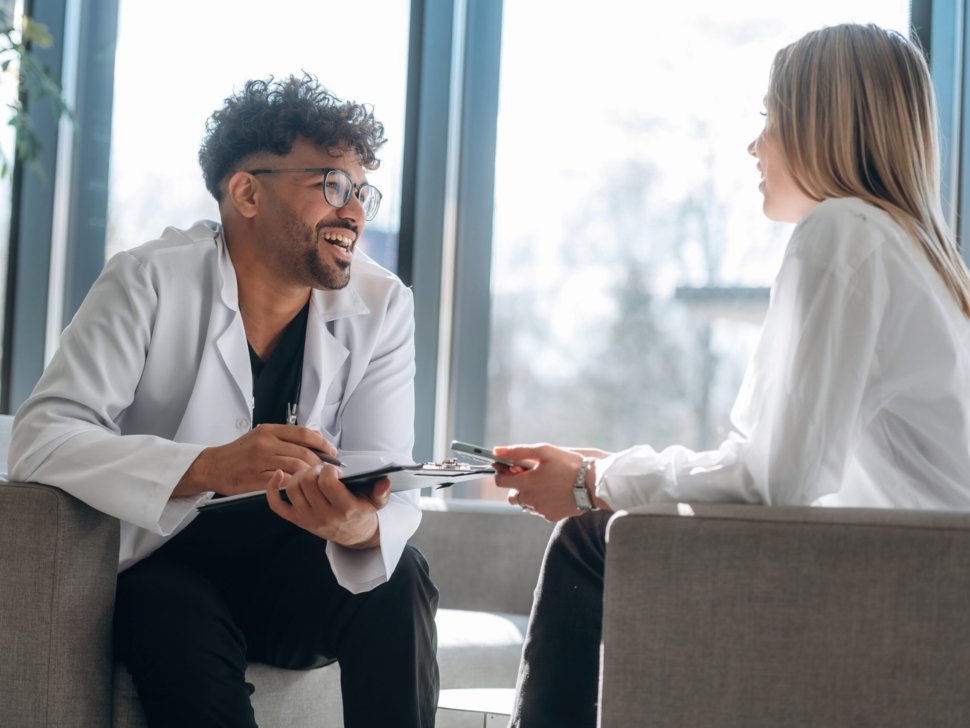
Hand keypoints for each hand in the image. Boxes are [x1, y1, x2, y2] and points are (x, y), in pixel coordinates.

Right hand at [174, 424, 338, 496]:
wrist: (213, 466)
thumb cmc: (239, 452)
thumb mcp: (262, 436)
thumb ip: (286, 436)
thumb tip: (315, 437)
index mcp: (269, 431)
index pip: (304, 433)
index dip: (322, 443)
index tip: (332, 452)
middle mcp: (265, 443)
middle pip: (303, 452)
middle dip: (321, 463)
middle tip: (329, 470)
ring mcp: (260, 461)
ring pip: (296, 467)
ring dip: (311, 475)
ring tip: (317, 480)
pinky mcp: (254, 478)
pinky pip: (282, 482)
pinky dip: (295, 484)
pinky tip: (300, 487)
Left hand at [265, 465, 390, 547]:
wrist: (352, 535)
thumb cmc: (362, 512)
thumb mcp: (377, 503)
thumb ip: (382, 492)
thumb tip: (385, 481)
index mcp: (345, 509)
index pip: (327, 483)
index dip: (328, 471)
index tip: (333, 471)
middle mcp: (324, 516)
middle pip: (307, 482)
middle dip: (313, 470)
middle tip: (320, 471)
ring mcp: (308, 519)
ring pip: (292, 489)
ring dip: (298, 475)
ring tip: (310, 475)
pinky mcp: (296, 520)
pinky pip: (276, 505)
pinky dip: (272, 488)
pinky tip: (278, 475)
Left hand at [493, 443, 607, 520]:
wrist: (593, 484)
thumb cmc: (569, 465)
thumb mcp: (543, 451)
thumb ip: (518, 451)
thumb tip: (496, 451)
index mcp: (525, 482)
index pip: (500, 481)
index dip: (502, 473)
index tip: (509, 468)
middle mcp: (530, 499)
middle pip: (511, 496)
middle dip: (516, 486)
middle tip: (531, 477)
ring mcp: (540, 510)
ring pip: (525, 504)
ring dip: (530, 495)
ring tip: (546, 484)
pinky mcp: (550, 516)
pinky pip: (540, 510)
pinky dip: (543, 502)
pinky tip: (555, 493)